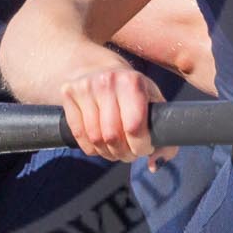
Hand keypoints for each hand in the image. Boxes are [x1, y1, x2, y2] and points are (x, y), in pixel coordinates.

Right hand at [57, 68, 174, 164]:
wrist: (100, 68)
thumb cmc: (133, 91)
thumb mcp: (153, 103)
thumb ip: (163, 134)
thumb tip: (153, 164)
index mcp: (132, 82)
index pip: (134, 128)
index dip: (141, 147)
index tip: (145, 148)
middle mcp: (107, 81)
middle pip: (113, 137)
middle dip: (124, 153)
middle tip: (129, 153)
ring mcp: (85, 87)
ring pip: (95, 139)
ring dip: (108, 153)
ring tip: (116, 150)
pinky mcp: (69, 93)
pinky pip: (79, 135)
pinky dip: (91, 148)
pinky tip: (100, 144)